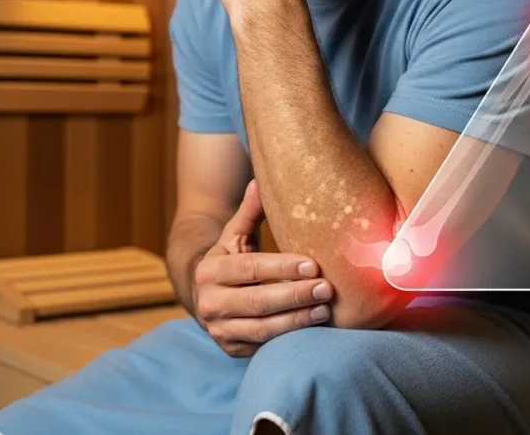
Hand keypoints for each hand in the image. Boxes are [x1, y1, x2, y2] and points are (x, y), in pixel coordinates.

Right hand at [192, 180, 334, 357]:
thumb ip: (249, 212)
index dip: (282, 268)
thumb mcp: (234, 236)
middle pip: (257, 302)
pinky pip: (264, 346)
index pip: (250, 269)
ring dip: (297, 321)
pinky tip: (313, 327)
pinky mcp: (231, 349)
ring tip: (325, 309)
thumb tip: (260, 180)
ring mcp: (219, 330)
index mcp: (209, 270)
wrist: (202, 296)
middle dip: (295, 296)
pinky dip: (289, 338)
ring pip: (262, 329)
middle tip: (327, 289)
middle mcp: (209, 302)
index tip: (313, 265)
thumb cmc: (229, 260)